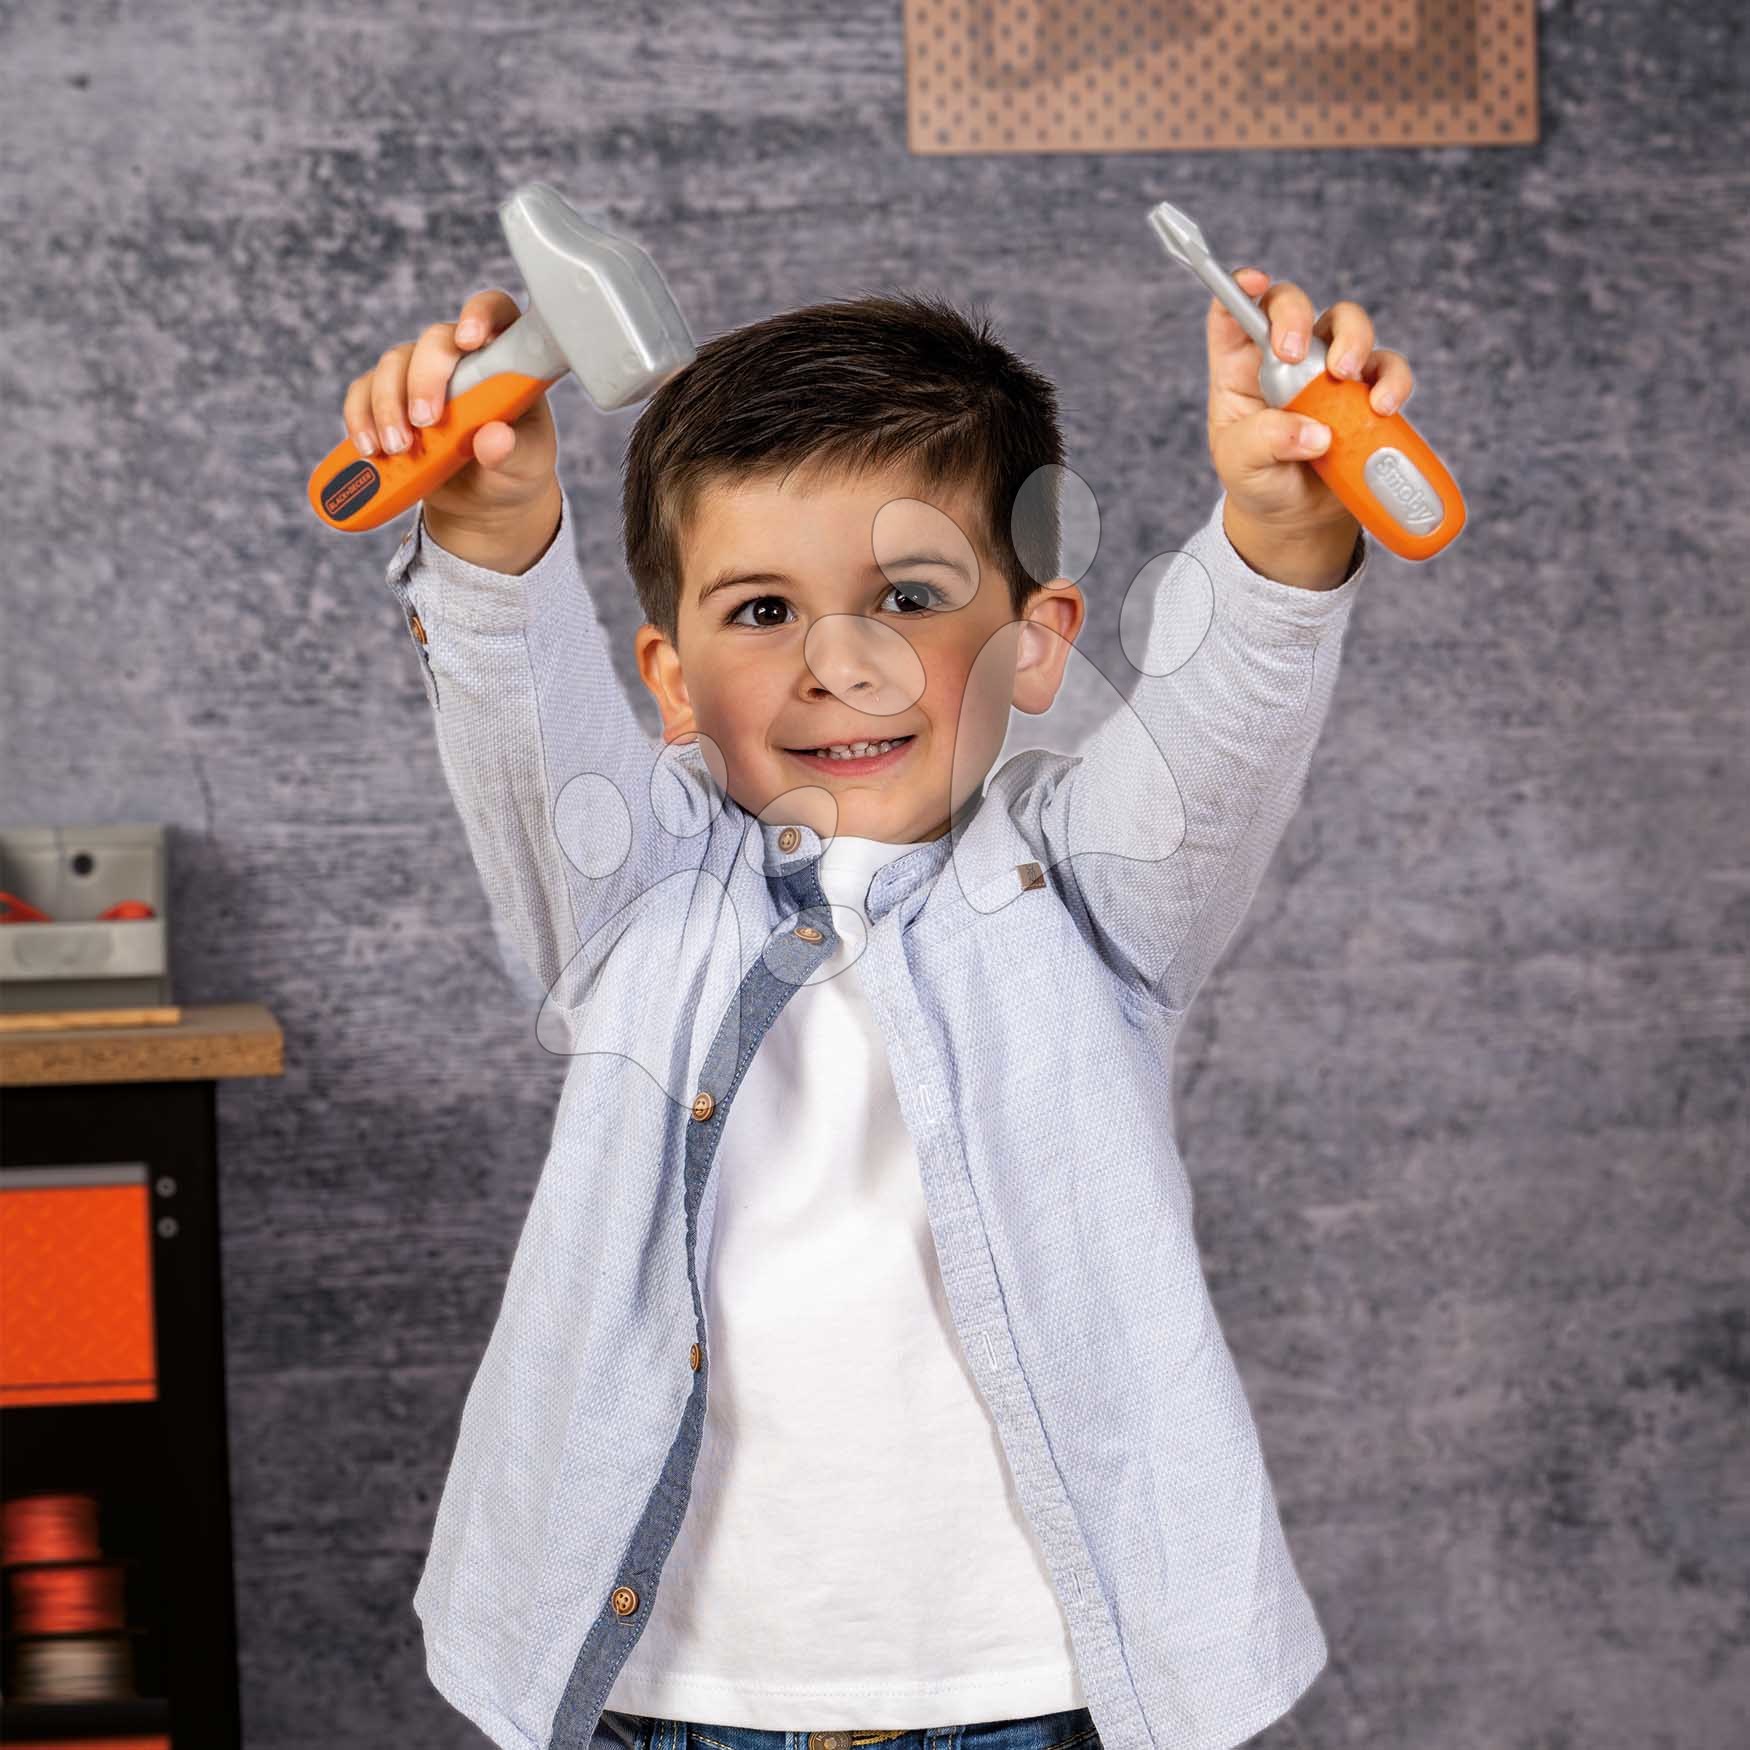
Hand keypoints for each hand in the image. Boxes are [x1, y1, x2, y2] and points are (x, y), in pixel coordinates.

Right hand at [340, 288, 558, 530]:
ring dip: (388, 405)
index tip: (469, 340)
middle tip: (425, 422)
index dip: (480, 314)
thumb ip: (515, 451)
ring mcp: (421, 374)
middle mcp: (461, 357)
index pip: (496, 314)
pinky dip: (361, 419)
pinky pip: (364, 392)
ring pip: (393, 364)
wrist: (483, 502)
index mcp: (505, 360)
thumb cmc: (514, 470)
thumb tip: (495, 439)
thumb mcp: (526, 466)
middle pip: (434, 341)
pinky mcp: (391, 399)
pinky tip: (371, 448)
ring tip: (398, 448)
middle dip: (423, 379)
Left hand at [1206, 268, 1414, 538]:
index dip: (1239, 288)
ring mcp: (1327, 371)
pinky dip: (1390, 382)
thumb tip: (1313, 432)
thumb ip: (1265, 443)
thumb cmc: (1258, 482)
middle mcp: (1284, 359)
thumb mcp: (1241, 467)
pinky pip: (1387, 370)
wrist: (1296, 518)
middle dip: (1297, 314)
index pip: (1232, 313)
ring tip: (1344, 376)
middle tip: (1297, 352)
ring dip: (1352, 340)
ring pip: (1347, 324)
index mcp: (1238, 367)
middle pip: (1293, 303)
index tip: (1254, 284)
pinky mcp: (1364, 392)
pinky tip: (1381, 407)